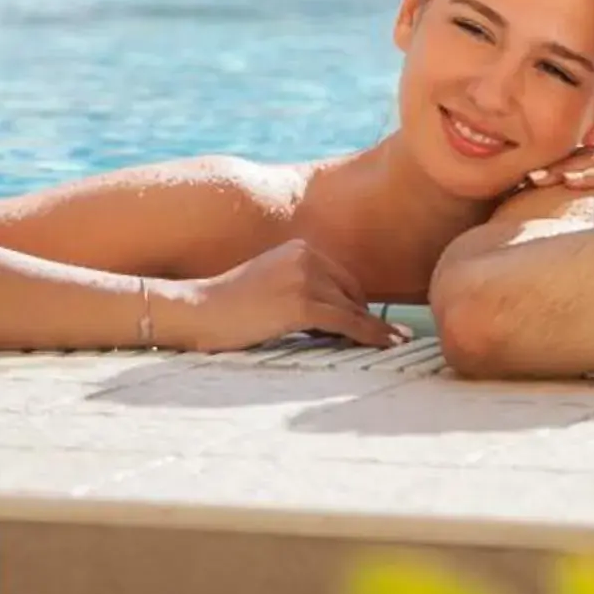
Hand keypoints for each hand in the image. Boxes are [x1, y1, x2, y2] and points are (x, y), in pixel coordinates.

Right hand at [152, 241, 401, 351]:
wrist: (197, 311)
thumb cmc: (228, 306)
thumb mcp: (270, 285)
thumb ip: (301, 288)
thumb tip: (338, 315)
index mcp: (299, 249)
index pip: (342, 278)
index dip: (359, 303)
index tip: (378, 322)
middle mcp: (306, 256)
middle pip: (352, 292)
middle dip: (367, 317)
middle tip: (391, 339)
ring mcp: (304, 278)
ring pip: (354, 308)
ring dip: (375, 329)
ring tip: (396, 343)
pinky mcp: (301, 304)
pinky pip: (348, 322)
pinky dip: (372, 335)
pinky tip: (388, 345)